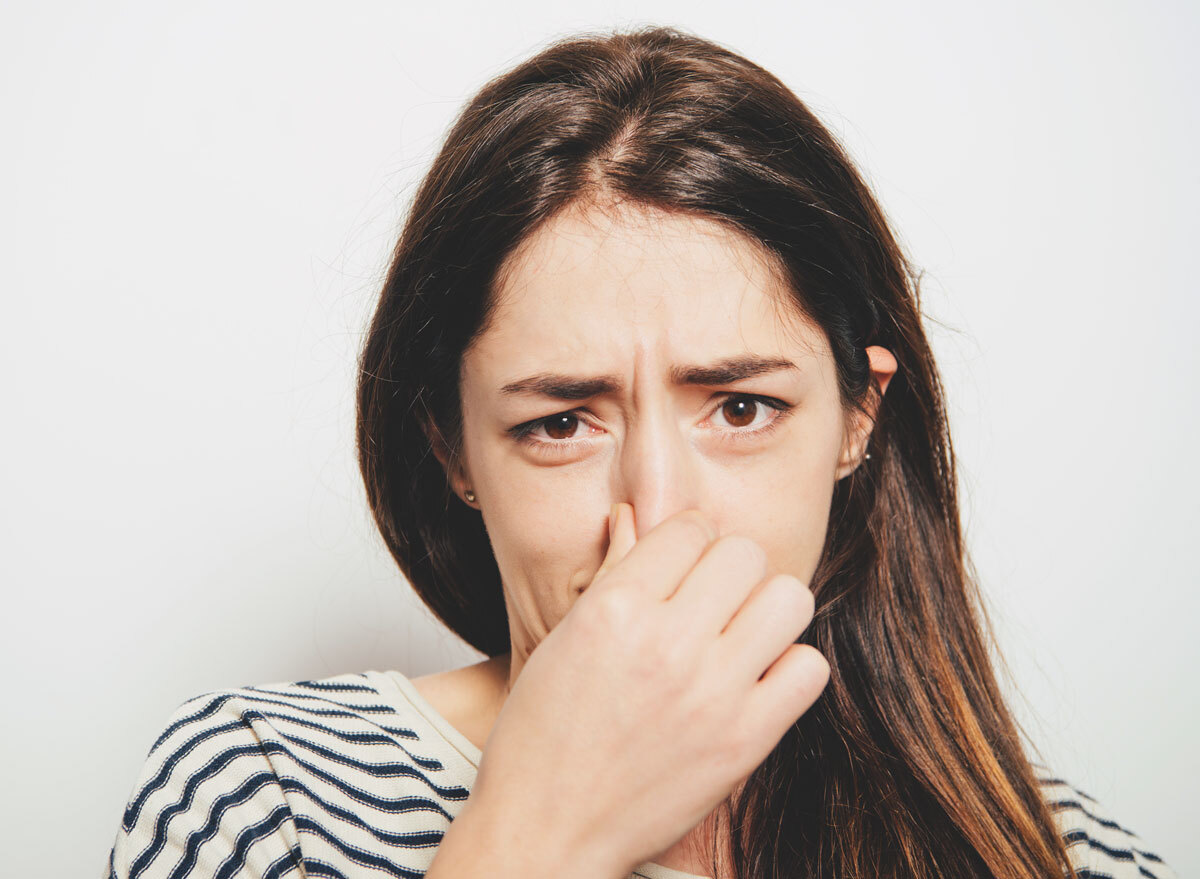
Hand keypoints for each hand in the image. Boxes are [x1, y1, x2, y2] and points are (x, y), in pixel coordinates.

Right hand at [465, 503, 829, 876]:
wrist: (547, 831)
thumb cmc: (542, 736)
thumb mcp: (564, 639)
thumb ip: (613, 573)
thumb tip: (634, 514)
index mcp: (613, 609)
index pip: (688, 527)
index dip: (684, 543)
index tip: (677, 570)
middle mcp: (667, 643)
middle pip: (744, 553)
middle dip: (727, 570)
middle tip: (708, 602)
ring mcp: (712, 693)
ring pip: (789, 599)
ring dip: (765, 610)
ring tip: (737, 636)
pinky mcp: (745, 741)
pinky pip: (809, 669)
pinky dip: (789, 669)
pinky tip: (754, 680)